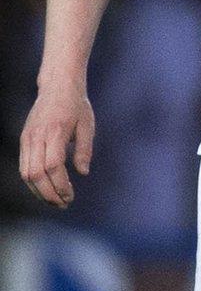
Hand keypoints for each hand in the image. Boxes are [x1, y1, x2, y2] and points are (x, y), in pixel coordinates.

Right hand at [19, 86, 93, 207]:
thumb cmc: (76, 105)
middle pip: (36, 173)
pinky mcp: (24, 140)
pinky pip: (24, 166)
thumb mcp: (88, 125)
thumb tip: (83, 173)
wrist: (57, 86)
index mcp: (55, 132)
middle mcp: (37, 136)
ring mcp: (27, 138)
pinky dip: (32, 181)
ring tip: (55, 200)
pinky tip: (45, 188)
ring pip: (26, 172)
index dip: (60, 185)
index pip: (53, 166)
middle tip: (64, 204)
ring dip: (39, 191)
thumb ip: (84, 149)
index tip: (70, 196)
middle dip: (49, 193)